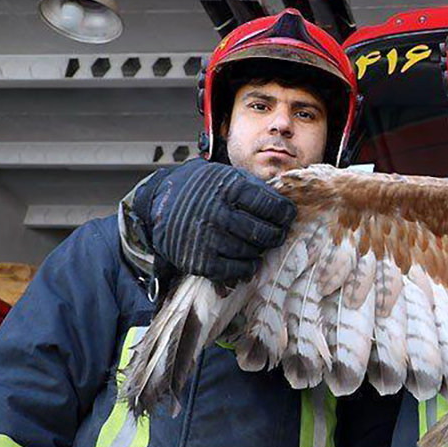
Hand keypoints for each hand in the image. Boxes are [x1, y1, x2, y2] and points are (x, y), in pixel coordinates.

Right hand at [133, 158, 296, 284]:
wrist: (160, 200)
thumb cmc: (203, 187)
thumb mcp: (229, 176)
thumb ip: (256, 189)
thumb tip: (288, 206)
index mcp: (230, 188)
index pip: (273, 207)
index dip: (286, 214)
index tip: (287, 217)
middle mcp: (218, 212)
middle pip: (265, 232)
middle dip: (276, 235)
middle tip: (277, 234)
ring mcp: (207, 237)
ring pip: (251, 252)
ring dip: (259, 250)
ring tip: (258, 244)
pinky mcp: (199, 259)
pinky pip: (234, 270)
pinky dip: (246, 268)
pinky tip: (248, 261)